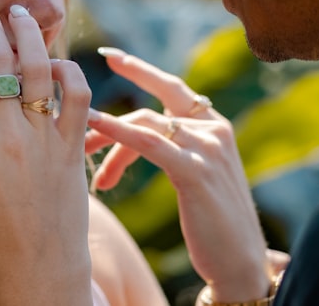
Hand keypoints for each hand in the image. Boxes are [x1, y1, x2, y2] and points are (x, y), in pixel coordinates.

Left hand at [86, 48, 278, 302]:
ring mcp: (206, 147)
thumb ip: (177, 150)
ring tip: (85, 163)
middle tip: (77, 118)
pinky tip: (96, 128)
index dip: (141, 70)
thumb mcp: (198, 176)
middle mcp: (213, 129)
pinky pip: (148, 143)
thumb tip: (134, 139)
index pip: (173, 88)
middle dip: (109, 117)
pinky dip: (118, 132)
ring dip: (106, 141)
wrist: (240, 263)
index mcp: (214, 127)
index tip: (111, 56)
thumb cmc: (215, 227)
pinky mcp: (195, 170)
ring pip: (144, 124)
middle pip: (150, 108)